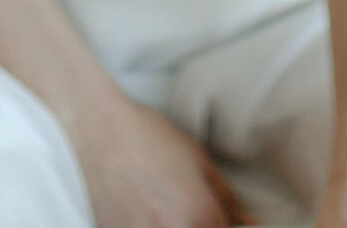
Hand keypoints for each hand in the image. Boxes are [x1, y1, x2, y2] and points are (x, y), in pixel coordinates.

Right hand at [65, 89, 259, 227]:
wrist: (95, 129)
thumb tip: (250, 222)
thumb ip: (226, 196)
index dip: (221, 227)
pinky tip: (144, 212)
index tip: (212, 217)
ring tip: (160, 207)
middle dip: (197, 224)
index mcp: (202, 216)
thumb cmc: (146, 137)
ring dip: (174, 224)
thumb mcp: (195, 157)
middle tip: (181, 207)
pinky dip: (147, 225)